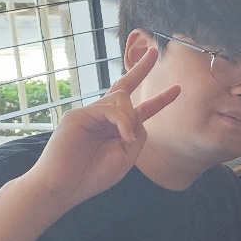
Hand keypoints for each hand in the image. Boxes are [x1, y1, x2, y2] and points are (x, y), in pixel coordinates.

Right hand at [23, 46, 179, 208]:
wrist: (62, 189)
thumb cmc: (93, 175)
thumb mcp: (126, 155)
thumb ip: (137, 133)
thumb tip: (134, 114)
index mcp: (115, 130)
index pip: (139, 109)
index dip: (160, 99)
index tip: (178, 89)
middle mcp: (101, 118)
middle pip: (123, 89)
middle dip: (140, 69)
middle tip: (152, 51)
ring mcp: (88, 114)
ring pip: (119, 100)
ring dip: (129, 119)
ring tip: (126, 139)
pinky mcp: (76, 115)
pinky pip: (108, 109)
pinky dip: (121, 121)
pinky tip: (123, 136)